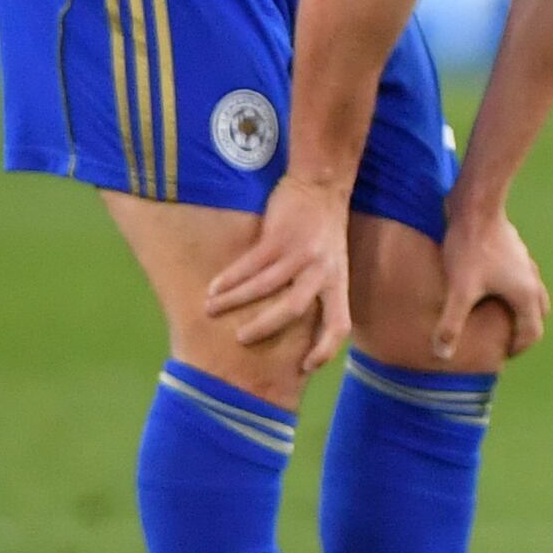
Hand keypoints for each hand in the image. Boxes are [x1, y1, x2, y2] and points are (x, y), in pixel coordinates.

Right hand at [203, 179, 354, 371]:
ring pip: (265, 286)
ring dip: (235, 300)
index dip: (326, 349)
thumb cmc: (323, 230)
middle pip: (295, 309)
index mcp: (338, 282)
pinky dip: (229, 278)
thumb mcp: (332, 263)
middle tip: (241, 340)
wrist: (321, 186)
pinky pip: (250, 264)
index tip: (305, 367)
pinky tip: (213, 287)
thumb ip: (318, 288)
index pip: (340, 324)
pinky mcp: (279, 236)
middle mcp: (322, 271)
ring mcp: (300, 253)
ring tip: (211, 309)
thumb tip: (294, 322)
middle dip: (266, 328)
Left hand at [430, 204, 551, 364]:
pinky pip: (522, 278)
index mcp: (525, 295)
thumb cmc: (470, 249)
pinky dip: (514, 290)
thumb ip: (452, 324)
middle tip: (504, 339)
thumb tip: (442, 354)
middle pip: (538, 314)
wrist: (477, 207)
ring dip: (521, 309)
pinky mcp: (515, 250)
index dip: (517, 348)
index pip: (532, 332)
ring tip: (499, 315)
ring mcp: (526, 263)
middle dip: (524, 330)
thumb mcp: (459, 290)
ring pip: (532, 294)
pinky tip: (492, 286)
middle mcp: (532, 280)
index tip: (500, 355)